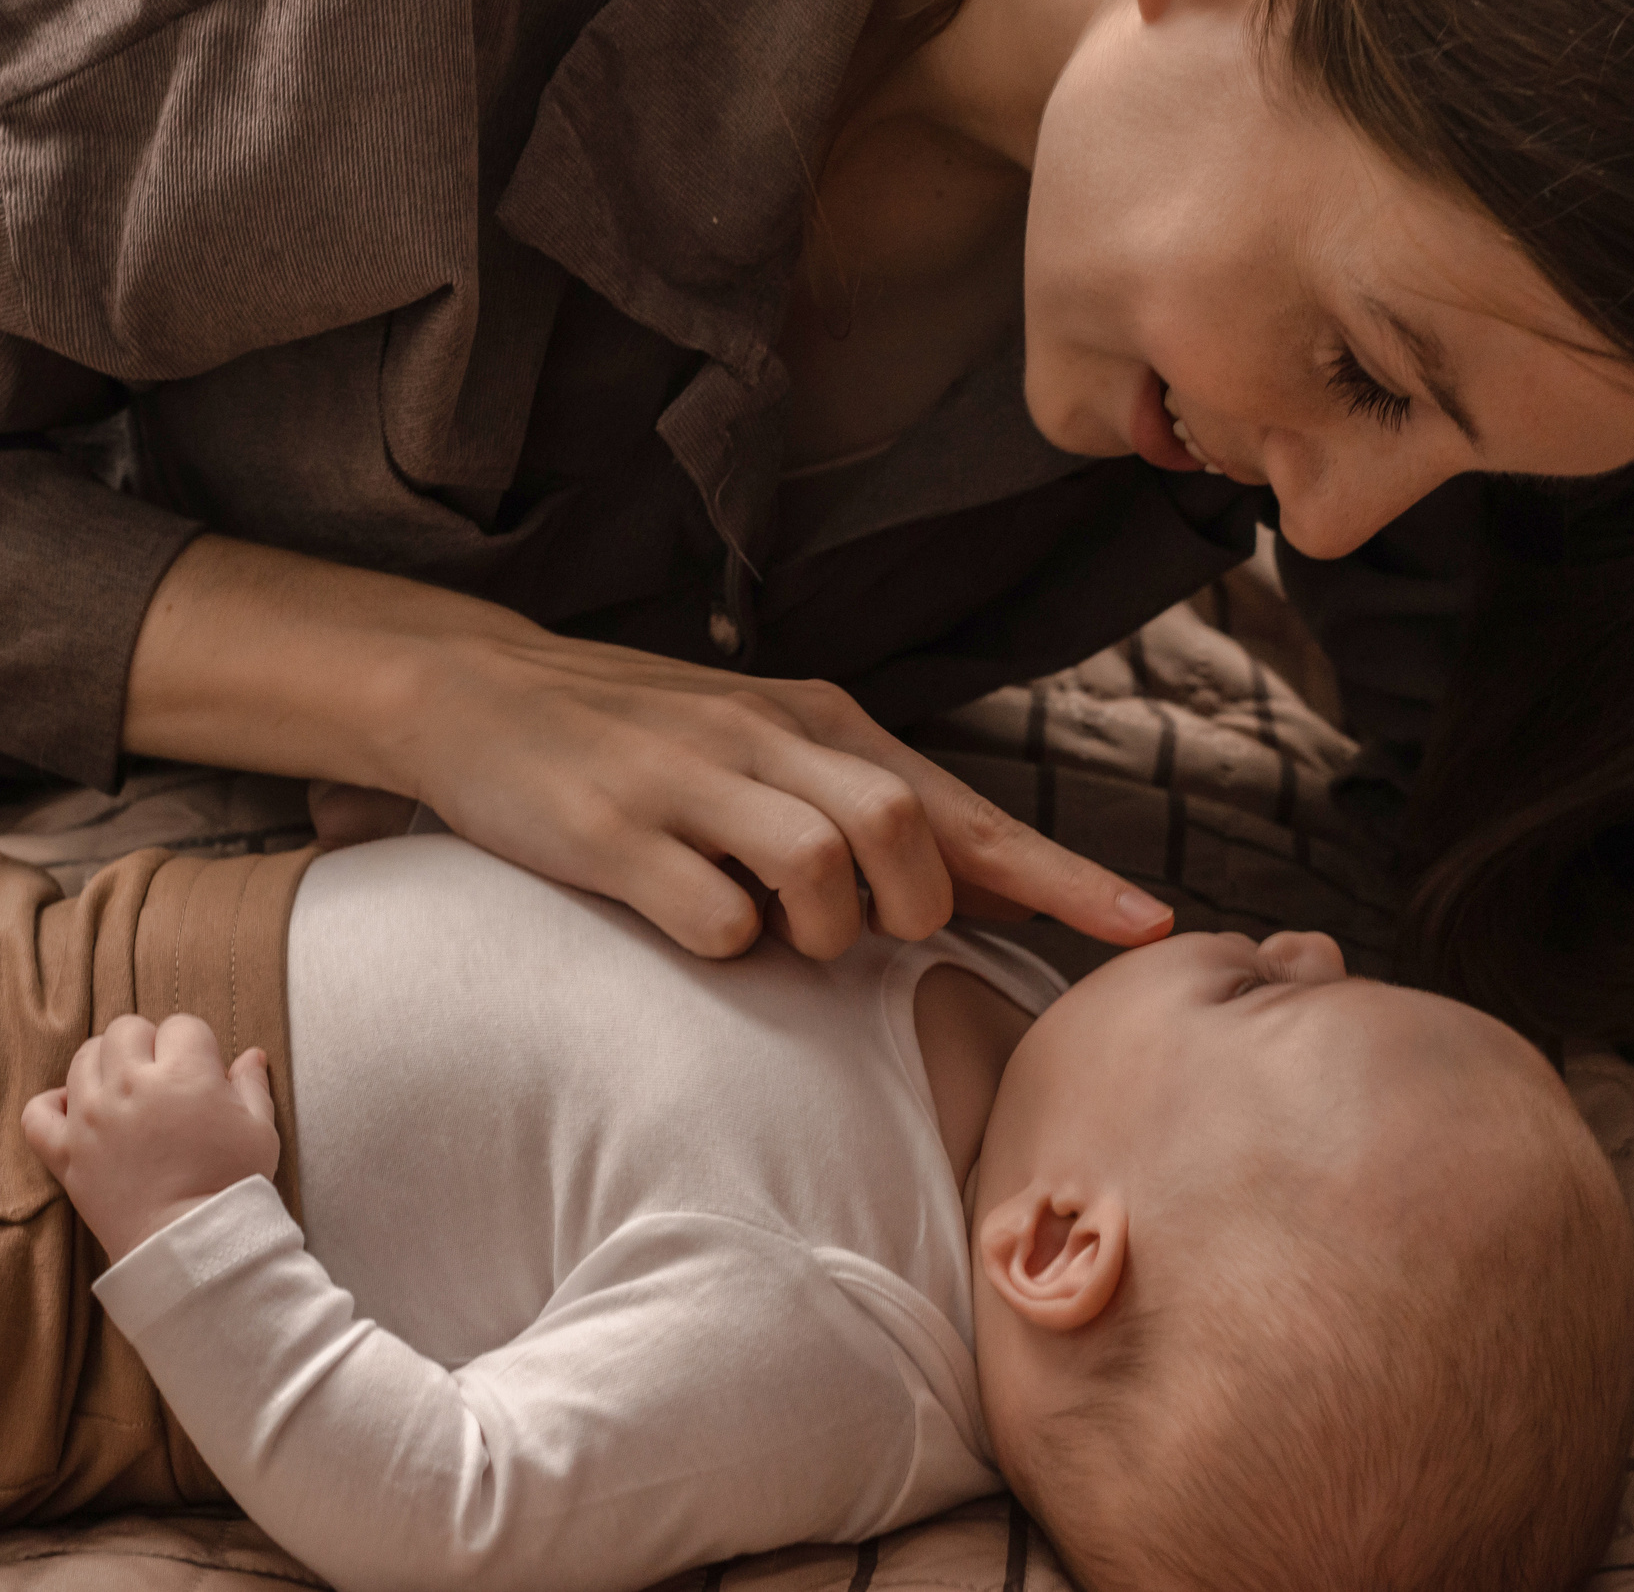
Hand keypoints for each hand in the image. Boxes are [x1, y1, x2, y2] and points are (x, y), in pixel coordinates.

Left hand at [21, 1013, 280, 1261]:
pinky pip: (37, 1111)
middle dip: (149, 1043)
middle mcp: (130, 1086)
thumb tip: (250, 1056)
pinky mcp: (64, 1151)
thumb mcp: (259, 1130)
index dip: (196, 1045)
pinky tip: (79, 1109)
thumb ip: (252, 1085)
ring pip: (84, 1057)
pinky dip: (53, 1104)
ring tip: (127, 1089)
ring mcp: (90, 1117)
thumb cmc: (231, 1185)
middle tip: (165, 1075)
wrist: (191, 1243)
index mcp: (183, 1074)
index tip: (204, 1071)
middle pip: (127, 1029)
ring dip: (107, 1063)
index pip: (182, 1026)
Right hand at [128, 538, 1174, 961]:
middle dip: (908, 911)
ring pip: (822, 868)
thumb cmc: (645, 737)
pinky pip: (715, 916)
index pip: (968, 812)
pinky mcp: (613, 832)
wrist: (480, 689)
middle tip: (860, 935)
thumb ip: (871, 807)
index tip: (1153, 927)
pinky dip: (726, 943)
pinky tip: (692, 922)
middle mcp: (771, 739)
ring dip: (816, 931)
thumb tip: (991, 889)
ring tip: (772, 930)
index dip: (1066, 877)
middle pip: (906, 835)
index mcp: (824, 722)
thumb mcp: (770, 746)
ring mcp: (691, 781)